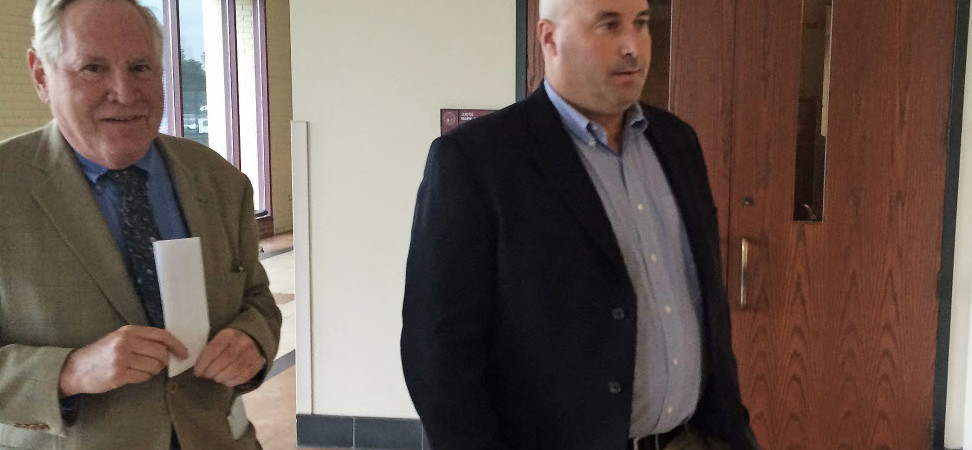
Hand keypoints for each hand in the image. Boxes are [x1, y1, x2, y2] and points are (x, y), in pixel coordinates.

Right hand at [58, 325, 187, 395]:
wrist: (76, 368)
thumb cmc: (102, 353)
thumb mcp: (120, 338)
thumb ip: (142, 339)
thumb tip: (169, 346)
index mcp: (128, 331)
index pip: (162, 335)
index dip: (176, 345)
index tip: (184, 353)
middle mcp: (125, 343)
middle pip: (161, 352)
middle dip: (164, 360)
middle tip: (158, 364)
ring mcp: (121, 359)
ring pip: (154, 366)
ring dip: (153, 370)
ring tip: (141, 369)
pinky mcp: (118, 375)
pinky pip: (144, 377)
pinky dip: (144, 377)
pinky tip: (134, 375)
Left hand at [193, 328, 264, 386]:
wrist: (254, 338)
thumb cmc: (230, 341)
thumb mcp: (220, 339)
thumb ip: (210, 350)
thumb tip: (198, 367)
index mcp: (229, 335)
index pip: (213, 350)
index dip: (203, 364)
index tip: (197, 372)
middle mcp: (242, 343)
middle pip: (223, 361)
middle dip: (211, 372)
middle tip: (206, 375)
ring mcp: (251, 354)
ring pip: (233, 370)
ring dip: (221, 377)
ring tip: (216, 377)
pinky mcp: (257, 364)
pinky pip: (243, 377)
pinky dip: (232, 381)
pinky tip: (226, 381)